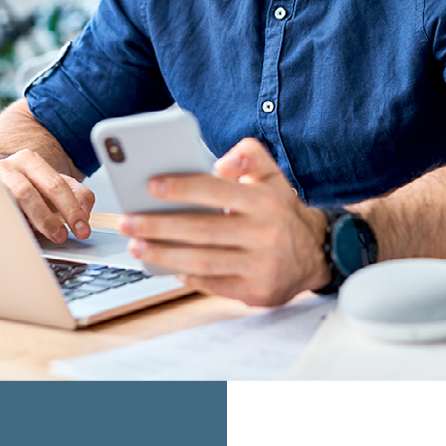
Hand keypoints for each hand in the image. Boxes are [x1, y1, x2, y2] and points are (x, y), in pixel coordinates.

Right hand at [0, 148, 94, 243]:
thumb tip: (84, 213)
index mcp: (29, 160)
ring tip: (44, 238)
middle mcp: (7, 168)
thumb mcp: (57, 184)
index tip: (82, 228)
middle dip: (48, 219)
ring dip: (28, 224)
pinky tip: (24, 236)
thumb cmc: (31, 185)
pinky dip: (12, 227)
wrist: (1, 181)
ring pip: (8, 205)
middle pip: (27, 193)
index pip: (55, 184)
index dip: (71, 208)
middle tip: (62, 236)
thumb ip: (77, 195)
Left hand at [117, 138, 329, 306]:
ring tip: (136, 245)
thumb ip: (249, 155)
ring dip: (164, 254)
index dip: (182, 188)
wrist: (317, 253)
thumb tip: (220, 162)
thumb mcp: (272, 174)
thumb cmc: (280, 209)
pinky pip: (212, 284)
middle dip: (159, 226)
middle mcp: (263, 233)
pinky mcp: (256, 291)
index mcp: (264, 200)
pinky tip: (165, 266)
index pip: (216, 190)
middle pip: (202, 230)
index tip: (151, 186)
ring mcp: (260, 265)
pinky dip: (186, 275)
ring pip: (202, 261)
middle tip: (128, 221)